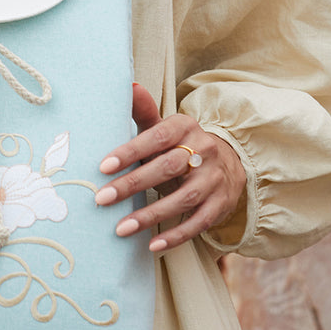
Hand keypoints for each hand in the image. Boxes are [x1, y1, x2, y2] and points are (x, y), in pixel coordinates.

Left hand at [94, 83, 246, 253]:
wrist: (228, 162)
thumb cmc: (182, 146)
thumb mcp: (165, 127)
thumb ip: (144, 112)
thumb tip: (127, 84)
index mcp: (185, 127)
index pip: (157, 137)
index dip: (131, 151)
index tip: (103, 167)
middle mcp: (204, 150)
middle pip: (167, 168)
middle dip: (133, 184)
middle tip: (102, 198)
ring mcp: (214, 179)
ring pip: (182, 198)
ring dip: (150, 215)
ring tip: (121, 228)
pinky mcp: (220, 204)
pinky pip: (198, 222)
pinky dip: (175, 235)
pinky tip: (152, 245)